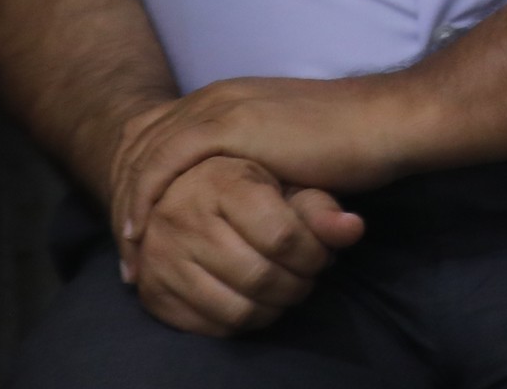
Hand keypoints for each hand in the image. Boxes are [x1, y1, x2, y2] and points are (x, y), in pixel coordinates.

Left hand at [112, 75, 414, 272]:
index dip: (134, 180)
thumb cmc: (349, 146)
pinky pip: (162, 164)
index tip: (137, 229)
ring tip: (128, 253)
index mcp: (226, 97)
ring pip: (143, 154)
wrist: (384, 124)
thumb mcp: (284, 153)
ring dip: (126, 204)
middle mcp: (215, 95)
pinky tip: (140, 232)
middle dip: (121, 195)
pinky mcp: (229, 124)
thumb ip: (250, 163)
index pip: (154, 134)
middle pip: (138, 143)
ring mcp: (220, 106)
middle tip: (124, 249)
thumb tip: (229, 202)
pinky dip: (143, 198)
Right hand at [118, 152, 361, 337]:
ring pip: (237, 309)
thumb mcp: (282, 180)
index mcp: (221, 183)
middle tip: (308, 278)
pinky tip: (257, 303)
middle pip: (259, 277)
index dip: (313, 254)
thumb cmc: (242, 184)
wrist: (174, 190)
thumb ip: (319, 205)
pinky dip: (244, 323)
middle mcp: (183, 220)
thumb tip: (354, 230)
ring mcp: (162, 259)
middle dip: (298, 285)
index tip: (323, 255)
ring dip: (274, 309)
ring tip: (286, 291)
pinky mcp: (152, 292)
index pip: (280, 236)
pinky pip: (210, 326)